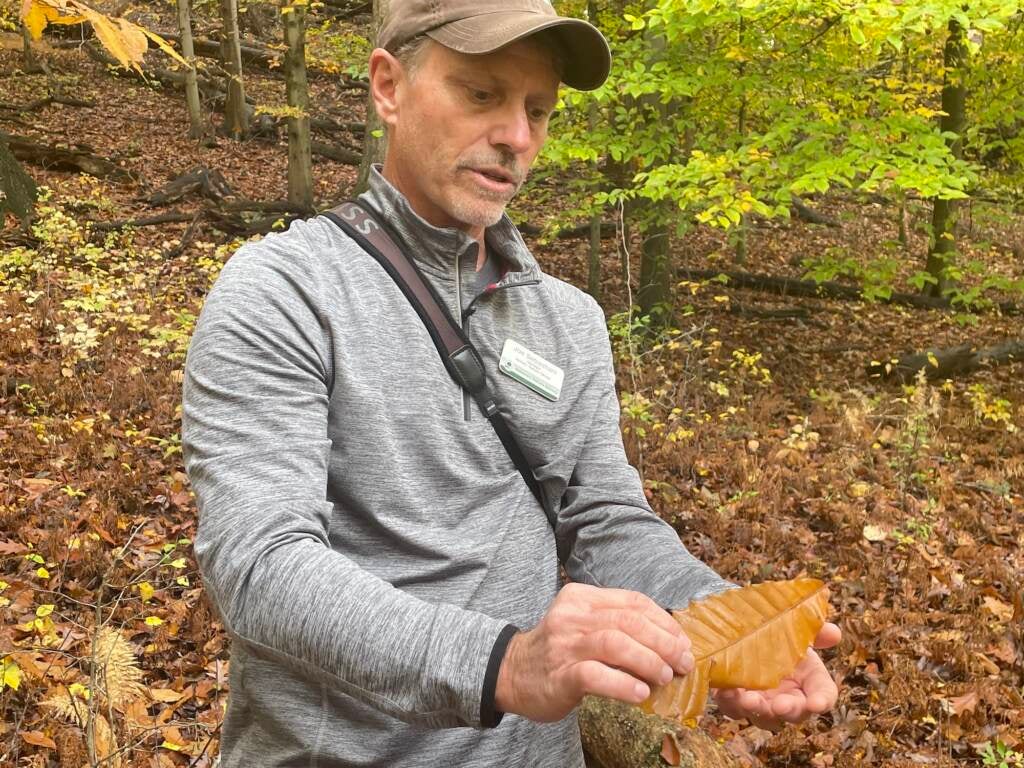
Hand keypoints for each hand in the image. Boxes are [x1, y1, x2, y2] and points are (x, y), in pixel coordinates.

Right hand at [494, 583, 694, 721]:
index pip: (633, 602)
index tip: (682, 642)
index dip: (664, 622)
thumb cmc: (558, 651)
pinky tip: (640, 694)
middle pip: (629, 621)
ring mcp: (564, 645)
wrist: (511, 673)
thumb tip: (670, 642)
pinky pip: (596, 676)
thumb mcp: (583, 625)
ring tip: (665, 677)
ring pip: (615, 643)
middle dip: (664, 642)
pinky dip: (623, 684)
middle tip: (683, 662)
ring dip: (649, 661)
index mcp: (582, 598)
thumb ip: (617, 625)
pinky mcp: (559, 675)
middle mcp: (572, 616)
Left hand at [712, 622, 841, 729]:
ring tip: (749, 699)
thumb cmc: (780, 638)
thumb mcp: (796, 631)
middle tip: (780, 705)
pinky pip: (732, 707)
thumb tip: (833, 632)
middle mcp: (789, 699)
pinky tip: (724, 688)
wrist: (746, 634)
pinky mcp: (735, 701)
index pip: (824, 696)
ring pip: (762, 717)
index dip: (822, 701)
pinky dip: (728, 700)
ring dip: (756, 709)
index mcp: (810, 682)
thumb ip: (814, 632)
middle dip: (788, 710)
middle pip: (795, 713)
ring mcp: (762, 704)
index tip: (817, 703)